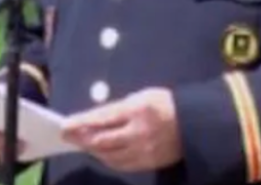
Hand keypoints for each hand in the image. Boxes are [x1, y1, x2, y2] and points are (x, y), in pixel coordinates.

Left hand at [61, 87, 182, 171]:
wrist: (194, 124)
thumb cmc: (166, 104)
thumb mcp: (143, 96)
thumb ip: (120, 108)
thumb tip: (97, 119)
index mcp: (136, 110)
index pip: (102, 118)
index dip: (81, 123)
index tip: (65, 125)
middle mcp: (138, 132)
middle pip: (102, 140)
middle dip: (81, 138)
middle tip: (67, 136)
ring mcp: (143, 150)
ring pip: (109, 155)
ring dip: (93, 150)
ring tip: (82, 144)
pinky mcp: (148, 163)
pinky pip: (122, 164)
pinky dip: (108, 159)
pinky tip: (101, 154)